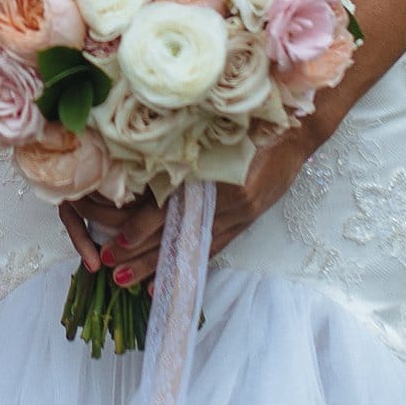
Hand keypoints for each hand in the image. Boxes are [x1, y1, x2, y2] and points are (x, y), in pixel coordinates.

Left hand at [73, 125, 325, 284]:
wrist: (295, 130)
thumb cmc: (253, 122)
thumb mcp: (215, 131)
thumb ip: (184, 151)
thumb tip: (139, 165)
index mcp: (209, 174)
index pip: (168, 209)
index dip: (139, 228)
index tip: (114, 242)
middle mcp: (223, 200)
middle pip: (174, 233)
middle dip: (140, 253)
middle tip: (110, 268)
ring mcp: (237, 213)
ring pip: (191, 245)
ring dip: (159, 265)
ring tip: (130, 282)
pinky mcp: (246, 219)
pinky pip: (214, 246)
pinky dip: (191, 263)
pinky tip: (174, 279)